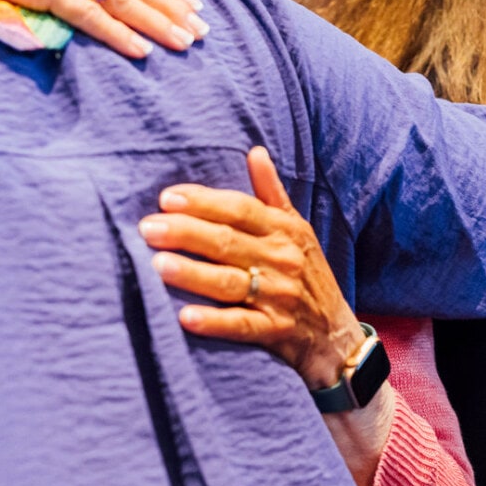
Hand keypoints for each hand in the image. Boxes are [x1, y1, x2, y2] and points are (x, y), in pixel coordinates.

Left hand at [138, 147, 365, 391]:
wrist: (337, 335)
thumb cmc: (307, 274)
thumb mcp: (297, 229)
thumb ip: (272, 193)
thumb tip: (255, 150)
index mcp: (284, 230)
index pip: (240, 209)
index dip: (203, 202)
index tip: (167, 197)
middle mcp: (282, 259)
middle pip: (228, 242)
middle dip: (186, 233)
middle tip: (148, 227)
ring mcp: (279, 297)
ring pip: (230, 282)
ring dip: (194, 273)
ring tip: (158, 264)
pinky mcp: (276, 331)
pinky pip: (242, 326)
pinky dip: (214, 322)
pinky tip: (185, 316)